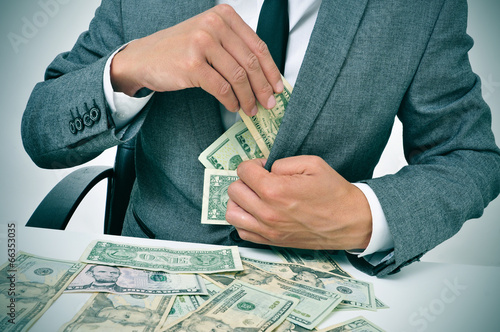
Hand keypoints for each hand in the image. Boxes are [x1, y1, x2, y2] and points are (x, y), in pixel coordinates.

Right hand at [110, 4, 282, 115]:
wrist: (143, 58)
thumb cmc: (178, 50)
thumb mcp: (209, 37)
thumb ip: (234, 48)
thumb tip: (264, 75)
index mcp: (223, 16)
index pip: (257, 45)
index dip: (271, 70)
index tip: (278, 87)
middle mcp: (213, 25)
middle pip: (250, 62)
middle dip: (263, 87)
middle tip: (268, 103)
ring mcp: (202, 43)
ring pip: (238, 76)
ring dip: (248, 98)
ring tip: (250, 109)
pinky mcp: (192, 64)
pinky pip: (222, 88)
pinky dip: (231, 101)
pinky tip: (233, 107)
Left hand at [226, 156, 372, 249]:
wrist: (349, 221)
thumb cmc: (333, 193)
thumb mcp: (312, 164)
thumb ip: (282, 162)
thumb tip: (265, 169)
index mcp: (275, 190)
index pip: (243, 171)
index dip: (253, 164)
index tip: (263, 167)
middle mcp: (266, 212)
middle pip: (234, 190)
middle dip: (245, 180)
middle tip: (259, 180)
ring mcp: (267, 230)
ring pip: (231, 212)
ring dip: (239, 201)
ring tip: (253, 196)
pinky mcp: (271, 241)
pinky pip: (241, 231)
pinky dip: (243, 219)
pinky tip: (256, 211)